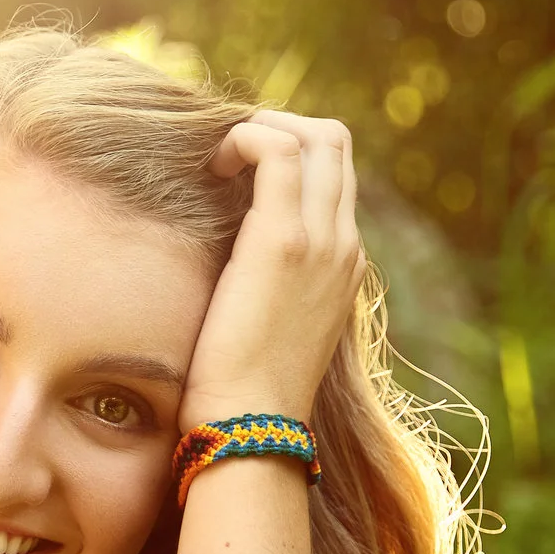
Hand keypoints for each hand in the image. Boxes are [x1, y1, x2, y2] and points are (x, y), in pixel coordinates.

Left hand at [180, 110, 364, 429]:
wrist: (251, 426)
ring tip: (218, 157)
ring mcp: (321, 240)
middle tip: (227, 153)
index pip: (334, 176)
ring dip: (261, 128)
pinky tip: (211, 166)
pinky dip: (244, 139)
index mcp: (343, 264)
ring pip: (317, 136)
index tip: (238, 169)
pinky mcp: (283, 241)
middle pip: (335, 142)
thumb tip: (228, 263)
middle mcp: (343, 244)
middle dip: (279, 127)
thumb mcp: (267, 328)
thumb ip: (265, 287)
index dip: (290, 151)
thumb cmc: (243, 391)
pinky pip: (278, 151)